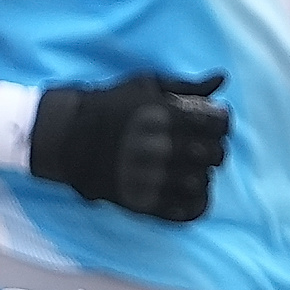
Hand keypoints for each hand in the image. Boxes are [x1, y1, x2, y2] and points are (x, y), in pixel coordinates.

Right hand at [25, 71, 228, 222]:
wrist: (67, 137)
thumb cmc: (110, 105)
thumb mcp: (147, 84)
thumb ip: (187, 85)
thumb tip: (222, 79)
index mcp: (168, 117)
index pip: (220, 126)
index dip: (221, 125)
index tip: (211, 124)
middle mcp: (164, 148)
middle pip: (215, 155)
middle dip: (213, 150)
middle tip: (200, 148)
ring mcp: (153, 178)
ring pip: (202, 183)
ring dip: (201, 175)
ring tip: (190, 169)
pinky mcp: (143, 201)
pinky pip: (184, 210)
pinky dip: (193, 203)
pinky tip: (187, 193)